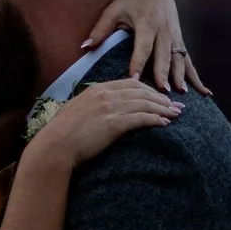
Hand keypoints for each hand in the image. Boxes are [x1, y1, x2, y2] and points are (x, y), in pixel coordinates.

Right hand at [30, 78, 181, 169]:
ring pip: (145, 104)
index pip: (130, 83)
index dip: (149, 89)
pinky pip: (142, 118)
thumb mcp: (77, 110)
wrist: (55, 146)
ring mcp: (110, 108)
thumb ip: (92, 104)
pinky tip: (165, 123)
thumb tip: (101, 108)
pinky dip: (156, 119)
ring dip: (163, 108)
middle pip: (142, 91)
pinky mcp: (114, 124)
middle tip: (175, 104)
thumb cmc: (62, 133)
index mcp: (97, 89)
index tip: (159, 96)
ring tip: (176, 114)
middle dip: (161, 98)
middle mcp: (106, 95)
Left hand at [81, 0, 209, 95]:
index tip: (134, 78)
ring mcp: (175, 37)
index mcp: (147, 23)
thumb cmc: (130, 1)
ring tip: (181, 94)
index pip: (143, 46)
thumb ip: (100, 29)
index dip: (138, 62)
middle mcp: (164, 30)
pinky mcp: (180, 42)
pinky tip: (204, 93)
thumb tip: (84, 47)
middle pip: (164, 55)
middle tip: (162, 92)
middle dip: (164, 73)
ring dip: (181, 77)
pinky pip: (189, 61)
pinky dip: (196, 77)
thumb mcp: (113, 10)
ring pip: (180, 59)